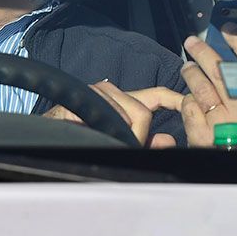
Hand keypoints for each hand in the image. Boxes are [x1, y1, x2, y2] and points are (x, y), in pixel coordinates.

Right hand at [45, 81, 183, 147]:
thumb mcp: (120, 141)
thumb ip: (145, 142)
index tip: (190, 104)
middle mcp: (112, 90)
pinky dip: (109, 130)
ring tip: (103, 138)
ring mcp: (97, 92)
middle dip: (140, 134)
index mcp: (124, 100)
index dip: (176, 99)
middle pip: (144, 111)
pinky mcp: (84, 98)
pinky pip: (110, 117)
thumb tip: (168, 141)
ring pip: (131, 115)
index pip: (157, 95)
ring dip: (124, 134)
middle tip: (123, 144)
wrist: (46, 137)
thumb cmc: (81, 138)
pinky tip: (97, 131)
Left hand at [180, 27, 236, 148]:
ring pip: (201, 87)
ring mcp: (222, 123)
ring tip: (188, 67)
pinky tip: (189, 98)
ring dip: (191, 73)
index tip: (228, 29)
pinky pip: (190, 107)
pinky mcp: (202, 135)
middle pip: (220, 71)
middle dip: (204, 52)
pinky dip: (188, 100)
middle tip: (193, 43)